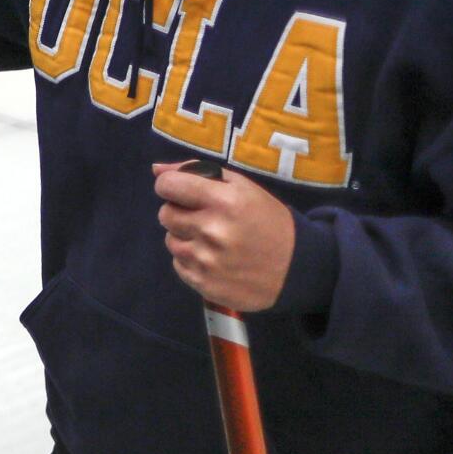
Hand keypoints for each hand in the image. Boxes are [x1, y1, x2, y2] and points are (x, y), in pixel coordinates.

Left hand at [154, 162, 296, 310]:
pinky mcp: (203, 283)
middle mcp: (212, 230)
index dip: (171, 186)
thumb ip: (197, 172)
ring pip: (170, 240)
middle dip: (180, 212)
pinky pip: (178, 264)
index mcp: (224, 201)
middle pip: (165, 213)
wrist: (297, 268)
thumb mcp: (242, 187)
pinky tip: (215, 258)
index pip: (167, 186)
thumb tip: (156, 170)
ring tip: (213, 240)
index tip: (182, 192)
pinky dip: (191, 260)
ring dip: (185, 237)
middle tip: (204, 217)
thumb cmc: (268, 220)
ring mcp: (206, 260)